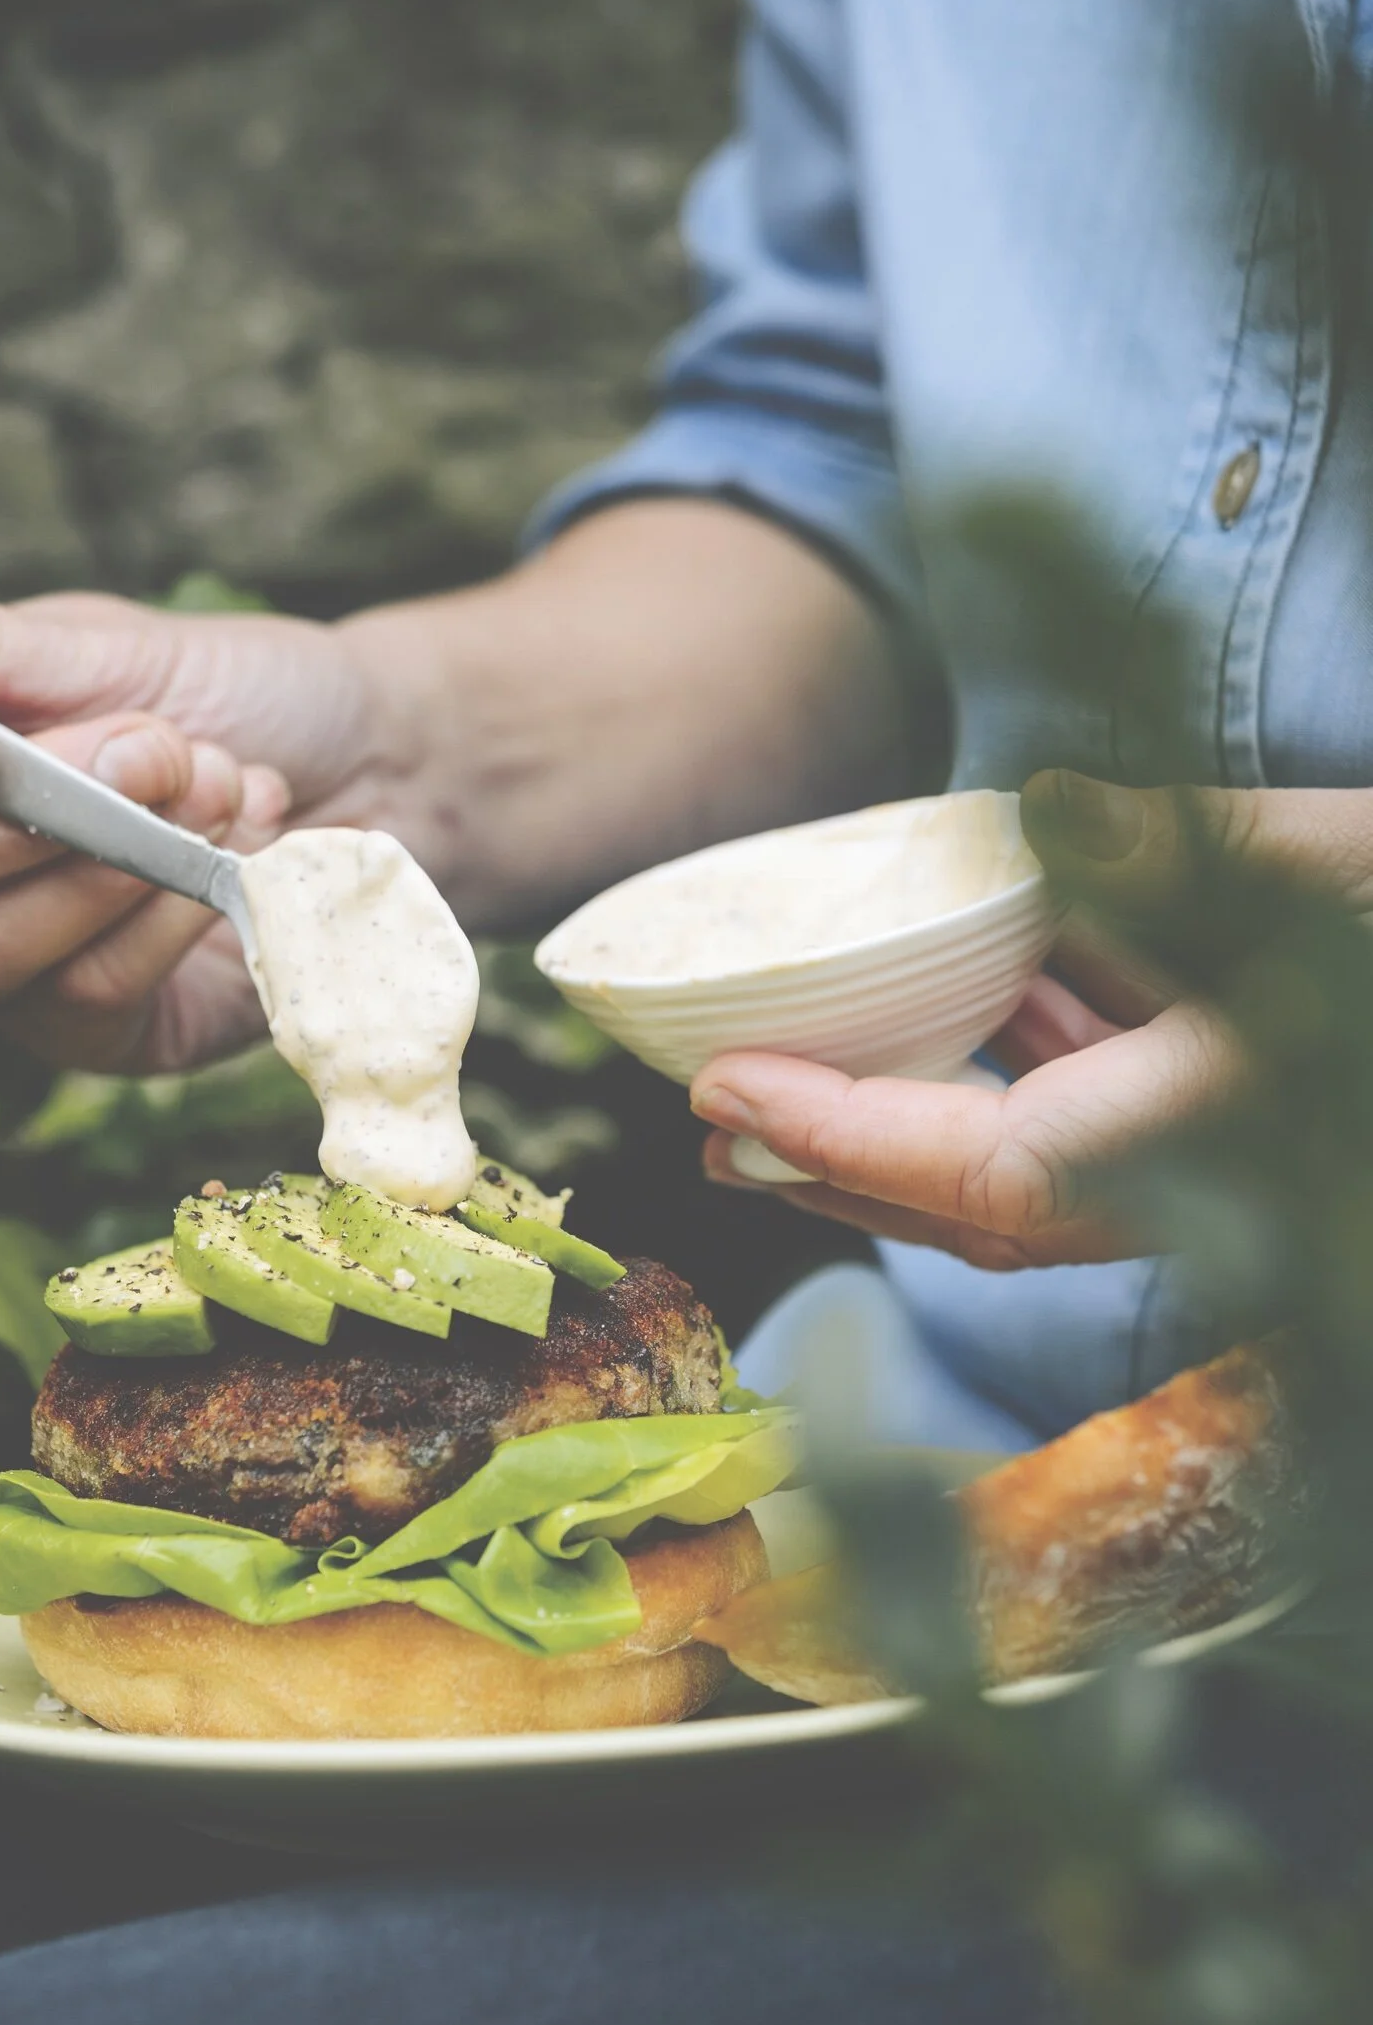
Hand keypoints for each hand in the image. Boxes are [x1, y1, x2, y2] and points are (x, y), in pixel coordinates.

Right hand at [0, 512, 377, 1070]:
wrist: (384, 770)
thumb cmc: (235, 695)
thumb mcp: (102, 645)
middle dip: (45, 807)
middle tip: (164, 743)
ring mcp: (2, 963)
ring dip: (113, 865)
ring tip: (216, 787)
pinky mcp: (89, 1032)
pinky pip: (80, 998)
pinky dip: (164, 920)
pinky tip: (236, 858)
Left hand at [691, 773, 1372, 1269]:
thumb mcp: (1331, 864)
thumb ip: (1188, 850)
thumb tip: (1050, 813)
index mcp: (1213, 1135)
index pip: (989, 1174)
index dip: (850, 1143)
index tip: (726, 1099)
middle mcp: (1203, 1174)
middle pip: (981, 1210)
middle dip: (843, 1176)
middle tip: (712, 1125)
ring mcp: (1218, 1159)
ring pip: (1029, 1178)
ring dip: (907, 1139)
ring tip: (792, 1086)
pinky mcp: (1233, 1114)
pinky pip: (1090, 1125)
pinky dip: (1008, 1082)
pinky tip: (966, 1009)